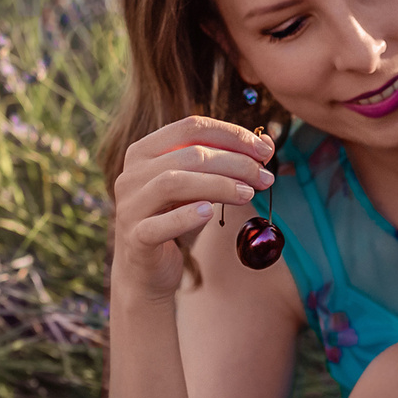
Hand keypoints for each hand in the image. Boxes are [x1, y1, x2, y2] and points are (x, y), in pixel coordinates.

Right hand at [108, 116, 275, 301]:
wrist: (146, 270)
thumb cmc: (175, 220)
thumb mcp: (197, 187)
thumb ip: (224, 163)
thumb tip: (267, 144)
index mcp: (144, 151)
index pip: (191, 128)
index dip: (232, 135)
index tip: (265, 150)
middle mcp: (131, 174)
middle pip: (189, 155)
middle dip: (235, 162)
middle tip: (265, 177)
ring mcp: (130, 206)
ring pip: (173, 183)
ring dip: (218, 185)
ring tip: (248, 194)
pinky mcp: (135, 239)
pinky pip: (159, 225)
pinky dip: (186, 216)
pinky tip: (210, 214)